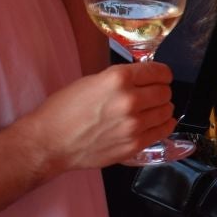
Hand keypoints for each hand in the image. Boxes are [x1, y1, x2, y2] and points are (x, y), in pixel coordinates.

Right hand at [23, 63, 177, 171]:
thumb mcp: (92, 81)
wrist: (49, 142)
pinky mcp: (134, 144)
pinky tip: (158, 122)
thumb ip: (120, 79)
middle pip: (165, 92)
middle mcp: (130, 100)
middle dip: (161, 91)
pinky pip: (163, 131)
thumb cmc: (63, 110)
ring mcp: (134, 125)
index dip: (162, 74)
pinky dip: (164, 124)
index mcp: (118, 79)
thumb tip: (142, 79)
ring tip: (153, 109)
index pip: (159, 72)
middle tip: (153, 94)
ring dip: (162, 108)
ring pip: (167, 111)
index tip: (161, 77)